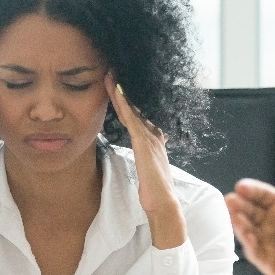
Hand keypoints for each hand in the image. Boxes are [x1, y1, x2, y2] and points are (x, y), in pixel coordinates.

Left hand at [105, 72, 184, 248]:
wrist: (164, 204)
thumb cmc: (154, 192)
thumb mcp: (148, 169)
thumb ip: (146, 157)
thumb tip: (143, 153)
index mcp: (154, 140)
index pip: (138, 115)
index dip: (128, 100)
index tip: (118, 84)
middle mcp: (153, 135)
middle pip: (136, 107)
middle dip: (125, 89)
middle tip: (113, 70)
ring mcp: (150, 138)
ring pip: (133, 109)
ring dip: (121, 90)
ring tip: (111, 73)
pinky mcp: (144, 144)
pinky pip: (132, 119)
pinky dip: (124, 104)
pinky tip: (115, 91)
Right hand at [225, 151, 274, 274]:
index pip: (260, 193)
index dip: (251, 190)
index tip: (241, 186)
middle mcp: (269, 220)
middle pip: (249, 210)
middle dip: (238, 205)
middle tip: (230, 200)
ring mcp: (265, 240)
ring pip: (247, 229)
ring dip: (239, 223)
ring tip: (233, 216)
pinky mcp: (265, 260)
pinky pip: (254, 251)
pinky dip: (249, 244)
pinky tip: (247, 237)